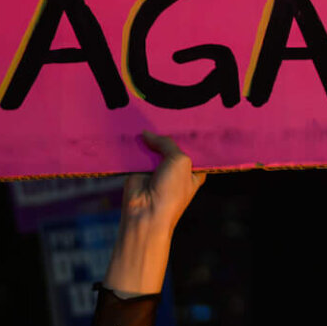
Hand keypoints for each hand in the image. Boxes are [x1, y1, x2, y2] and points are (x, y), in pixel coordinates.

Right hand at [104, 132, 204, 294]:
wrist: (145, 213)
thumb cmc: (171, 191)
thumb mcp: (179, 161)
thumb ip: (167, 143)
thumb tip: (146, 134)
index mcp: (193, 171)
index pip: (194, 149)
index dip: (190, 135)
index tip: (188, 117)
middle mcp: (176, 170)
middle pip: (172, 145)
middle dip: (168, 133)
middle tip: (164, 112)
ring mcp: (156, 169)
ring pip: (153, 147)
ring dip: (150, 137)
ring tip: (147, 116)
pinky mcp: (138, 170)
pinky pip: (137, 153)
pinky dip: (135, 145)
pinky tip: (133, 129)